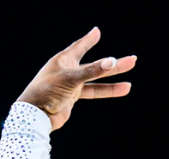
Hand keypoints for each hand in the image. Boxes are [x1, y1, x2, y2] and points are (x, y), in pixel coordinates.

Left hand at [17, 28, 135, 130]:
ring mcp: (70, 85)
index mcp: (63, 60)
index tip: (97, 32)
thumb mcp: (71, 78)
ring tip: (130, 83)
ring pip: (96, 80)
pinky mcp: (72, 98)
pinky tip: (122, 89)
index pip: (79, 46)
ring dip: (112, 80)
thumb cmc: (47, 92)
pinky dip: (107, 91)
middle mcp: (68, 71)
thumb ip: (91, 71)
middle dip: (112, 64)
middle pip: (94, 65)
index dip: (89, 39)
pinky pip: (93, 92)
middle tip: (132, 60)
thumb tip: (111, 62)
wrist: (36, 116)